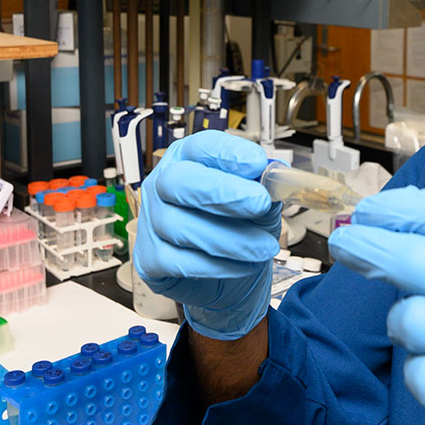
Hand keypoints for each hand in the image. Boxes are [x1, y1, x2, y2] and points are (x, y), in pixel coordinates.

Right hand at [133, 131, 281, 339]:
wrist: (228, 278)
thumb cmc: (239, 229)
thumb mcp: (260, 205)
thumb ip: (265, 191)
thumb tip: (274, 182)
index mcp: (189, 160)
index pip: (201, 146)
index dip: (228, 153)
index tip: (258, 163)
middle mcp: (163, 186)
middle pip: (178, 180)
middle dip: (221, 191)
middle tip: (259, 202)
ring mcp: (151, 223)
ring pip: (180, 226)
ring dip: (230, 238)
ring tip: (264, 246)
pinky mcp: (151, 260)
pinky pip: (180, 262)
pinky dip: (218, 265)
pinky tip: (244, 264)